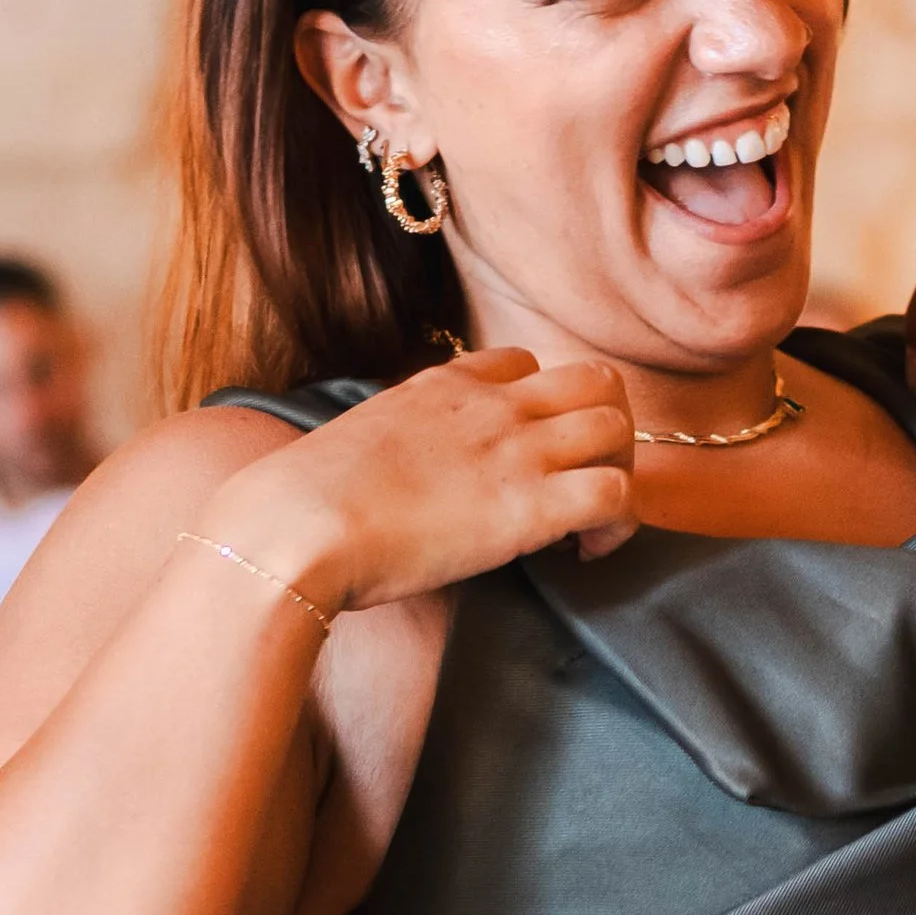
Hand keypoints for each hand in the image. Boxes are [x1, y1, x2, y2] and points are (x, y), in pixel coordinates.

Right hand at [207, 347, 633, 612]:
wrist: (297, 526)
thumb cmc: (301, 501)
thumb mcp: (353, 444)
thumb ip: (389, 445)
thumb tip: (382, 480)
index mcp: (444, 385)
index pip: (524, 362)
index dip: (542, 408)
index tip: (526, 457)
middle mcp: (492, 406)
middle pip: (596, 381)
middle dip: (605, 430)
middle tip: (580, 485)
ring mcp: (517, 451)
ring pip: (619, 429)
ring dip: (618, 474)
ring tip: (588, 524)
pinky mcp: (532, 507)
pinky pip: (617, 494)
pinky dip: (617, 525)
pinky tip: (585, 552)